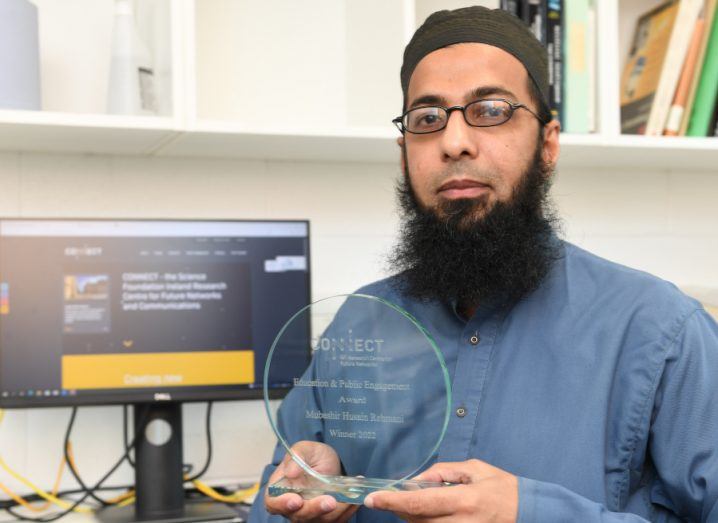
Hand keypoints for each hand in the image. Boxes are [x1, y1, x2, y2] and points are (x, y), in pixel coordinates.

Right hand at [264, 441, 358, 522]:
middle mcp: (292, 506)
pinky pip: (335, 521)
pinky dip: (346, 512)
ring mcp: (309, 515)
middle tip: (329, 501)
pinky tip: (354, 501)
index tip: (296, 500)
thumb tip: (291, 472)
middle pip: (299, 516)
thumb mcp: (305, 448)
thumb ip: (297, 456)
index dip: (282, 504)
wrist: (329, 463)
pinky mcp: (325, 518)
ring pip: (319, 521)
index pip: (273, 503)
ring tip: (349, 498)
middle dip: (315, 509)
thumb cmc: (312, 456)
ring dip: (335, 512)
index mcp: (280, 489)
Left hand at [363, 459, 517, 522]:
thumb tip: (419, 480)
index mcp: (463, 500)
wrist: (532, 515)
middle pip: (416, 521)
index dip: (391, 501)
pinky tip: (430, 514)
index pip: (419, 502)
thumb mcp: (475, 469)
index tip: (372, 499)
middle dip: (399, 509)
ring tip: (417, 505)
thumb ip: (444, 472)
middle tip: (391, 498)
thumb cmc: (504, 489)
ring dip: (413, 518)